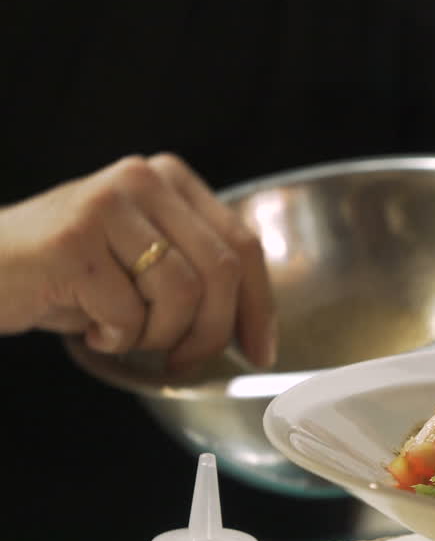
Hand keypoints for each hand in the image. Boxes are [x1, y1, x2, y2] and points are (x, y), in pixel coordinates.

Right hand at [0, 154, 275, 370]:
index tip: (260, 351)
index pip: (243, 245)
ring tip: (122, 333)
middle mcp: (143, 180)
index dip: (259, 307)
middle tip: (182, 360)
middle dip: (211, 332)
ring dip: (157, 335)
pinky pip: (128, 311)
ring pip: (181, 293)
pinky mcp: (74, 240)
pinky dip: (116, 337)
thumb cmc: (67, 273)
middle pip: (220, 271)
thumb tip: (254, 331)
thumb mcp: (143, 261)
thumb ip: (197, 273)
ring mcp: (107, 204)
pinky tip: (90, 327)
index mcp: (171, 180)